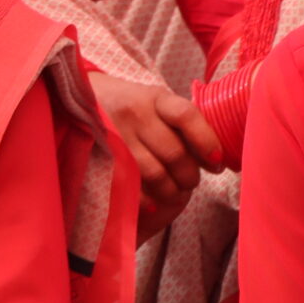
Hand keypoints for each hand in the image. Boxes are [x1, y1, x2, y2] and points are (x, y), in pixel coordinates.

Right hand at [92, 73, 220, 237]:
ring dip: (172, 190)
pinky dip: (148, 200)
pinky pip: (132, 186)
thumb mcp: (157, 103)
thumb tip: (218, 158)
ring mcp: (117, 135)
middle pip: (175, 153)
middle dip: (190, 175)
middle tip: (192, 181)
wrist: (85, 98)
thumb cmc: (133, 107)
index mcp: (155, 98)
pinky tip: (153, 205)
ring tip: (175, 191)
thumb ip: (183, 124)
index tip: (217, 162)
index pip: (187, 116)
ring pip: (156, 173)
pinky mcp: (104, 156)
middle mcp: (135, 113)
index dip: (207, 142)